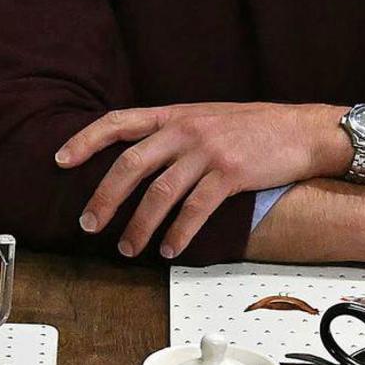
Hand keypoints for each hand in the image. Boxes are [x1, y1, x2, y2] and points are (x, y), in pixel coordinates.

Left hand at [59, 102, 362, 259]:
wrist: (303, 131)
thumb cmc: (256, 128)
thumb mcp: (208, 119)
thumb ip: (174, 133)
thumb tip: (142, 159)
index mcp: (175, 114)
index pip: (119, 121)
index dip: (86, 140)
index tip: (61, 160)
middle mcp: (186, 129)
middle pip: (130, 164)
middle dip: (104, 198)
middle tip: (89, 224)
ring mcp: (208, 151)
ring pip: (159, 193)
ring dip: (140, 226)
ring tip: (127, 247)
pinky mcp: (230, 174)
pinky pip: (195, 209)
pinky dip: (178, 233)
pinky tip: (169, 249)